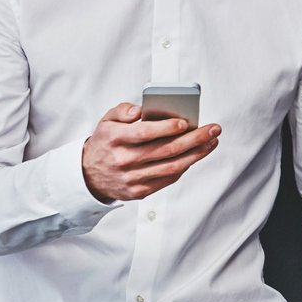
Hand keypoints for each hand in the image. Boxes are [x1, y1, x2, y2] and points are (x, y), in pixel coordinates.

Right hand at [81, 103, 219, 202]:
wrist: (87, 175)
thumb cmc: (105, 143)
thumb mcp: (106, 121)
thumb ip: (123, 110)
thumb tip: (141, 109)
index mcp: (115, 139)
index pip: (144, 133)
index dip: (166, 128)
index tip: (185, 122)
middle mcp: (123, 160)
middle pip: (165, 150)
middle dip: (194, 139)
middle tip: (214, 129)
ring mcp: (131, 178)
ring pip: (171, 167)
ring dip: (197, 154)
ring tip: (211, 141)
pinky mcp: (138, 191)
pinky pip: (167, 179)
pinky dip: (185, 166)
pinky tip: (196, 155)